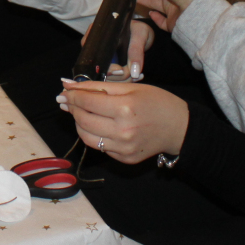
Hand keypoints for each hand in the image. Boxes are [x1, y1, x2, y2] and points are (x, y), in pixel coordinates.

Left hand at [59, 80, 187, 164]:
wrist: (179, 127)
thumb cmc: (157, 102)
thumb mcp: (130, 87)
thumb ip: (99, 87)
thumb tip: (69, 86)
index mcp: (125, 109)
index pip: (87, 102)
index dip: (72, 96)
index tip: (65, 91)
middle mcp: (122, 132)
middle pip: (83, 121)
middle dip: (73, 109)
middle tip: (70, 101)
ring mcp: (123, 148)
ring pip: (86, 137)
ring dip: (80, 123)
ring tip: (83, 113)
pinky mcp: (125, 159)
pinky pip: (100, 147)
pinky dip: (95, 135)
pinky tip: (101, 125)